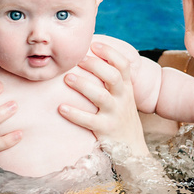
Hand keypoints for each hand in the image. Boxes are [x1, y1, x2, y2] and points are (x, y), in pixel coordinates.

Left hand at [59, 42, 148, 156]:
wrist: (132, 148)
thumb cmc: (120, 116)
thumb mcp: (123, 96)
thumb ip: (111, 79)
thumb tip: (89, 56)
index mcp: (126, 88)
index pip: (123, 65)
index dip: (110, 53)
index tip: (93, 44)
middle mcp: (123, 99)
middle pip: (113, 77)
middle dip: (95, 65)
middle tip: (78, 59)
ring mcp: (115, 114)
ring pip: (101, 96)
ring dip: (83, 85)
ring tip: (67, 78)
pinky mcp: (106, 129)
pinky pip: (89, 120)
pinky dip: (74, 113)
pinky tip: (61, 108)